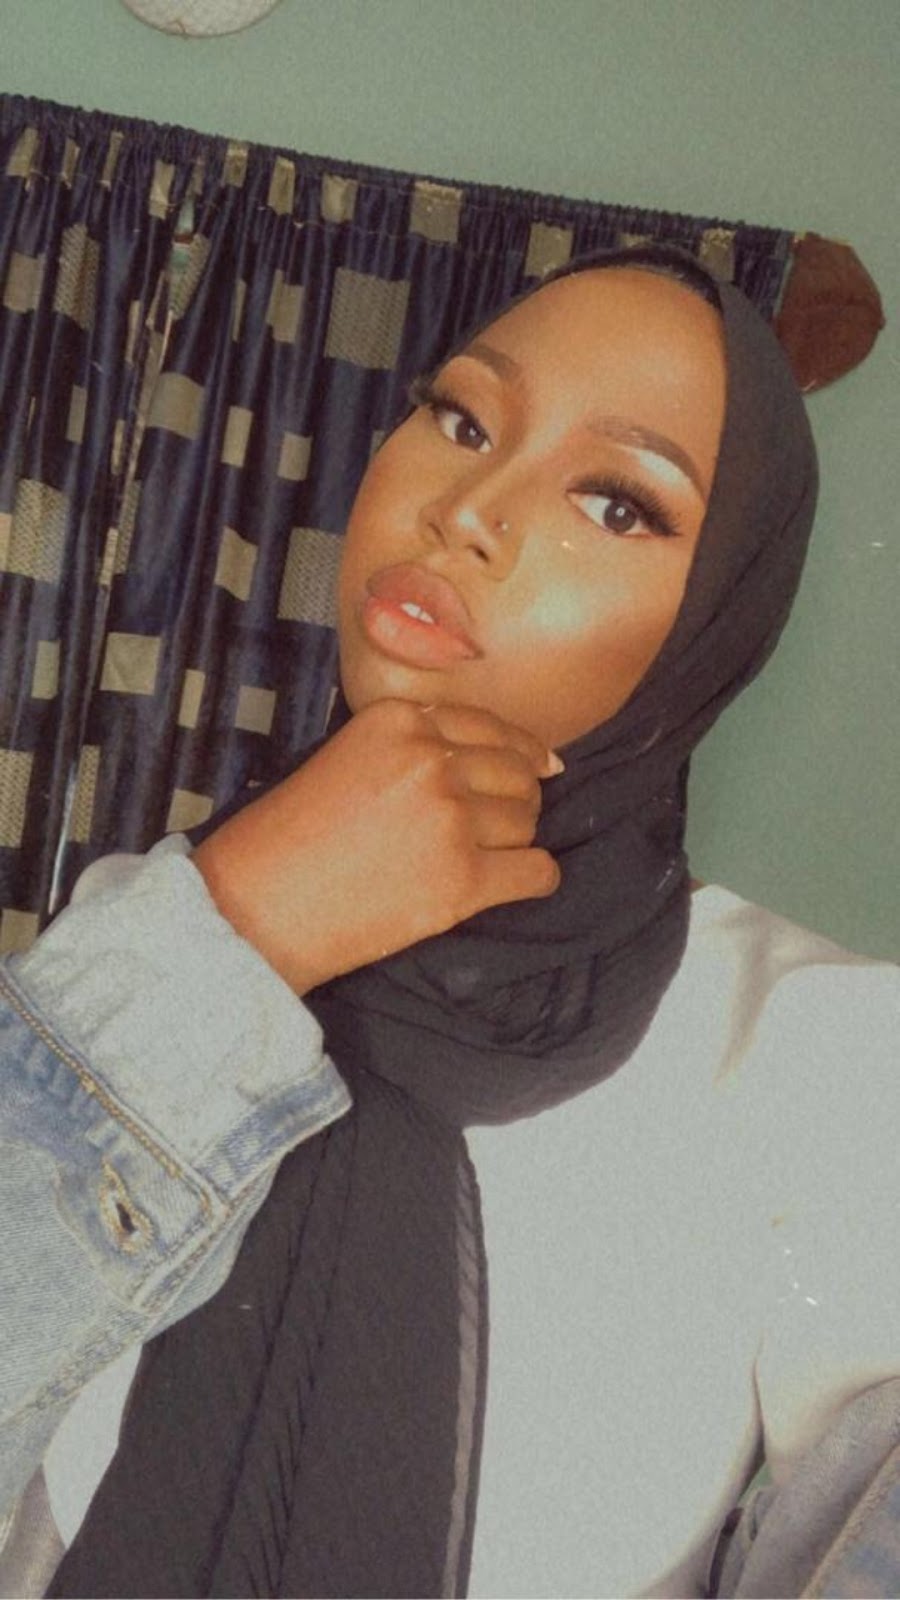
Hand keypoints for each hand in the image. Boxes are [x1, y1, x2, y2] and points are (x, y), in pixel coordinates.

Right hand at [191, 699, 561, 993]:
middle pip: (515, 772)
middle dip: (516, 797)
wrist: (254, 905)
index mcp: (398, 721)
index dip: (520, 749)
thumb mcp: (346, 755)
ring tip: (482, 857)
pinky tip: (516, 883)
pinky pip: (536, 872)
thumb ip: (411, 746)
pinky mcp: (461, 881)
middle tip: (498, 824)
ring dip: (516, 840)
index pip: (488, 726)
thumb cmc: (289, 837)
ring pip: (527, 820)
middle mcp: (429, 761)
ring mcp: (449, 819)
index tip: (540, 765)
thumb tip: (504, 756)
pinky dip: (535, 879)